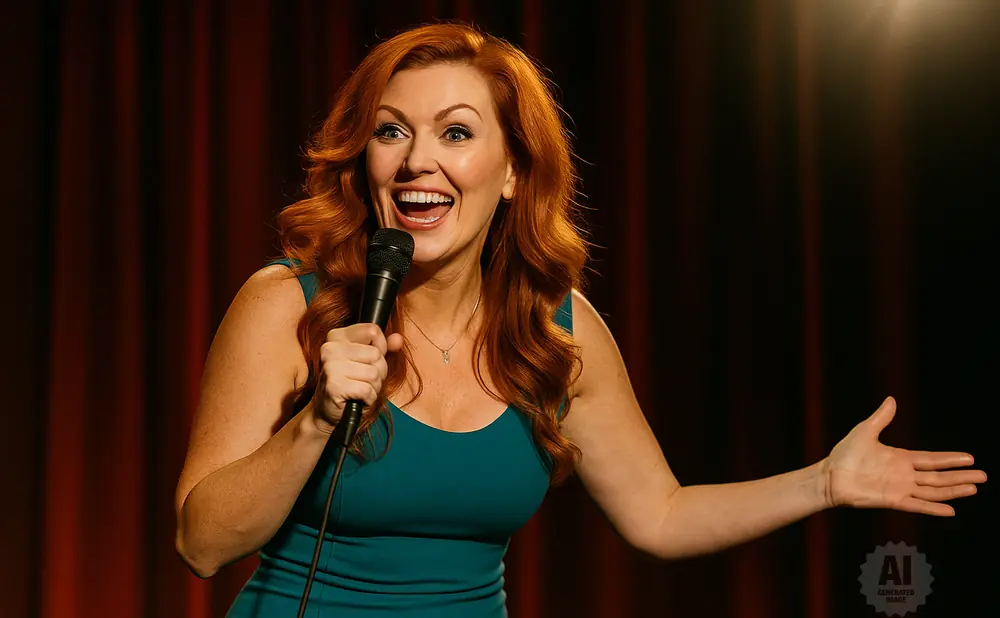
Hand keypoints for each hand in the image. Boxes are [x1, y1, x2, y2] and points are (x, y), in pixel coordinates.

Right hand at [311, 323, 403, 433]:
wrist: (328, 411)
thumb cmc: (350, 383)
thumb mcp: (367, 361)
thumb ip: (383, 347)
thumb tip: (398, 339)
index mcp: (337, 336)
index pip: (372, 331)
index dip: (380, 347)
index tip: (370, 360)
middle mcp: (330, 348)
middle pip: (376, 354)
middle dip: (378, 371)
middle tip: (363, 379)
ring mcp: (330, 367)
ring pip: (374, 373)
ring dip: (374, 386)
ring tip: (360, 390)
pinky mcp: (334, 386)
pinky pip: (368, 390)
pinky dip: (369, 398)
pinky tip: (358, 398)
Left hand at [822, 396, 986, 515]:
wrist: (829, 476)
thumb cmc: (844, 454)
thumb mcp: (865, 431)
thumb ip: (881, 417)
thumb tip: (891, 399)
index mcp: (900, 458)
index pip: (932, 459)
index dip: (950, 459)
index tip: (970, 458)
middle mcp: (904, 475)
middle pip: (938, 476)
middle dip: (960, 476)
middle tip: (983, 477)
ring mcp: (900, 489)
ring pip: (933, 491)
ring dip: (953, 490)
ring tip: (973, 488)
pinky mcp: (892, 501)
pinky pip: (917, 505)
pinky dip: (933, 508)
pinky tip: (951, 510)